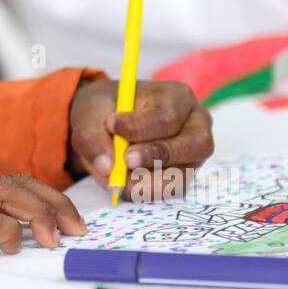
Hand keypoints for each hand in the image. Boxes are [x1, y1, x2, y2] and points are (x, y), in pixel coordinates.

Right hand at [0, 173, 86, 288]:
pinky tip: (14, 247)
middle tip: (76, 229)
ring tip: (51, 239)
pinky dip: (5, 230)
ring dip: (36, 212)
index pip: (13, 183)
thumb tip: (41, 246)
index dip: (49, 197)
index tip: (74, 224)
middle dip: (52, 200)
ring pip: (1, 191)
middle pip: (13, 181)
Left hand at [66, 78, 212, 200]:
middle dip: (155, 156)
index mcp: (178, 97)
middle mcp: (196, 125)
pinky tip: (123, 181)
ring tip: (115, 174)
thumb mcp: (91, 113)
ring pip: (182, 175)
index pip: (167, 117)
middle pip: (193, 145)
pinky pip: (170, 191)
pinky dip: (144, 190)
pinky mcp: (184, 176)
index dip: (139, 127)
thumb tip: (106, 167)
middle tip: (124, 160)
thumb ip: (93, 136)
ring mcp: (193, 154)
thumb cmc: (106, 111)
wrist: (107, 127)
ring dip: (146, 181)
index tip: (110, 126)